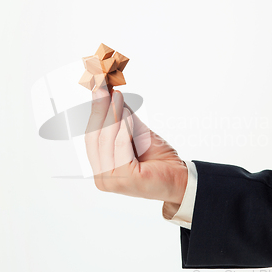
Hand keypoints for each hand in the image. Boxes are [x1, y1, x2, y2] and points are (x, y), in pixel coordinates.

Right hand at [84, 87, 187, 204]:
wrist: (180, 177)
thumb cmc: (158, 158)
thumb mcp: (135, 133)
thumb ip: (121, 117)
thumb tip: (109, 93)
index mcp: (100, 168)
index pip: (91, 137)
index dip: (94, 113)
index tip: (98, 89)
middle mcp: (101, 178)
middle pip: (94, 138)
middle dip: (100, 111)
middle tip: (105, 90)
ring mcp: (111, 181)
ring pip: (105, 141)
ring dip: (112, 117)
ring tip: (118, 99)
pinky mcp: (125, 179)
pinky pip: (120, 146)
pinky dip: (123, 129)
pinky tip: (128, 115)